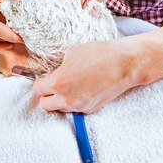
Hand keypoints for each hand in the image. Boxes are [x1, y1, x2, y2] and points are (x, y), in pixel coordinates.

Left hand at [32, 38, 149, 113]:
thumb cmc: (99, 54)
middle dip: (47, 95)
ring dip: (60, 100)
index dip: (40, 82)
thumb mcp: (71, 53)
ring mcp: (79, 106)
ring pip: (60, 109)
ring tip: (70, 86)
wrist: (124, 64)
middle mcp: (67, 99)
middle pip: (45, 105)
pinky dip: (75, 102)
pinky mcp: (91, 110)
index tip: (44, 79)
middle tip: (54, 85)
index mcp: (58, 83)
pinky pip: (76, 109)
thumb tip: (53, 72)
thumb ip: (58, 66)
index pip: (37, 90)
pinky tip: (83, 89)